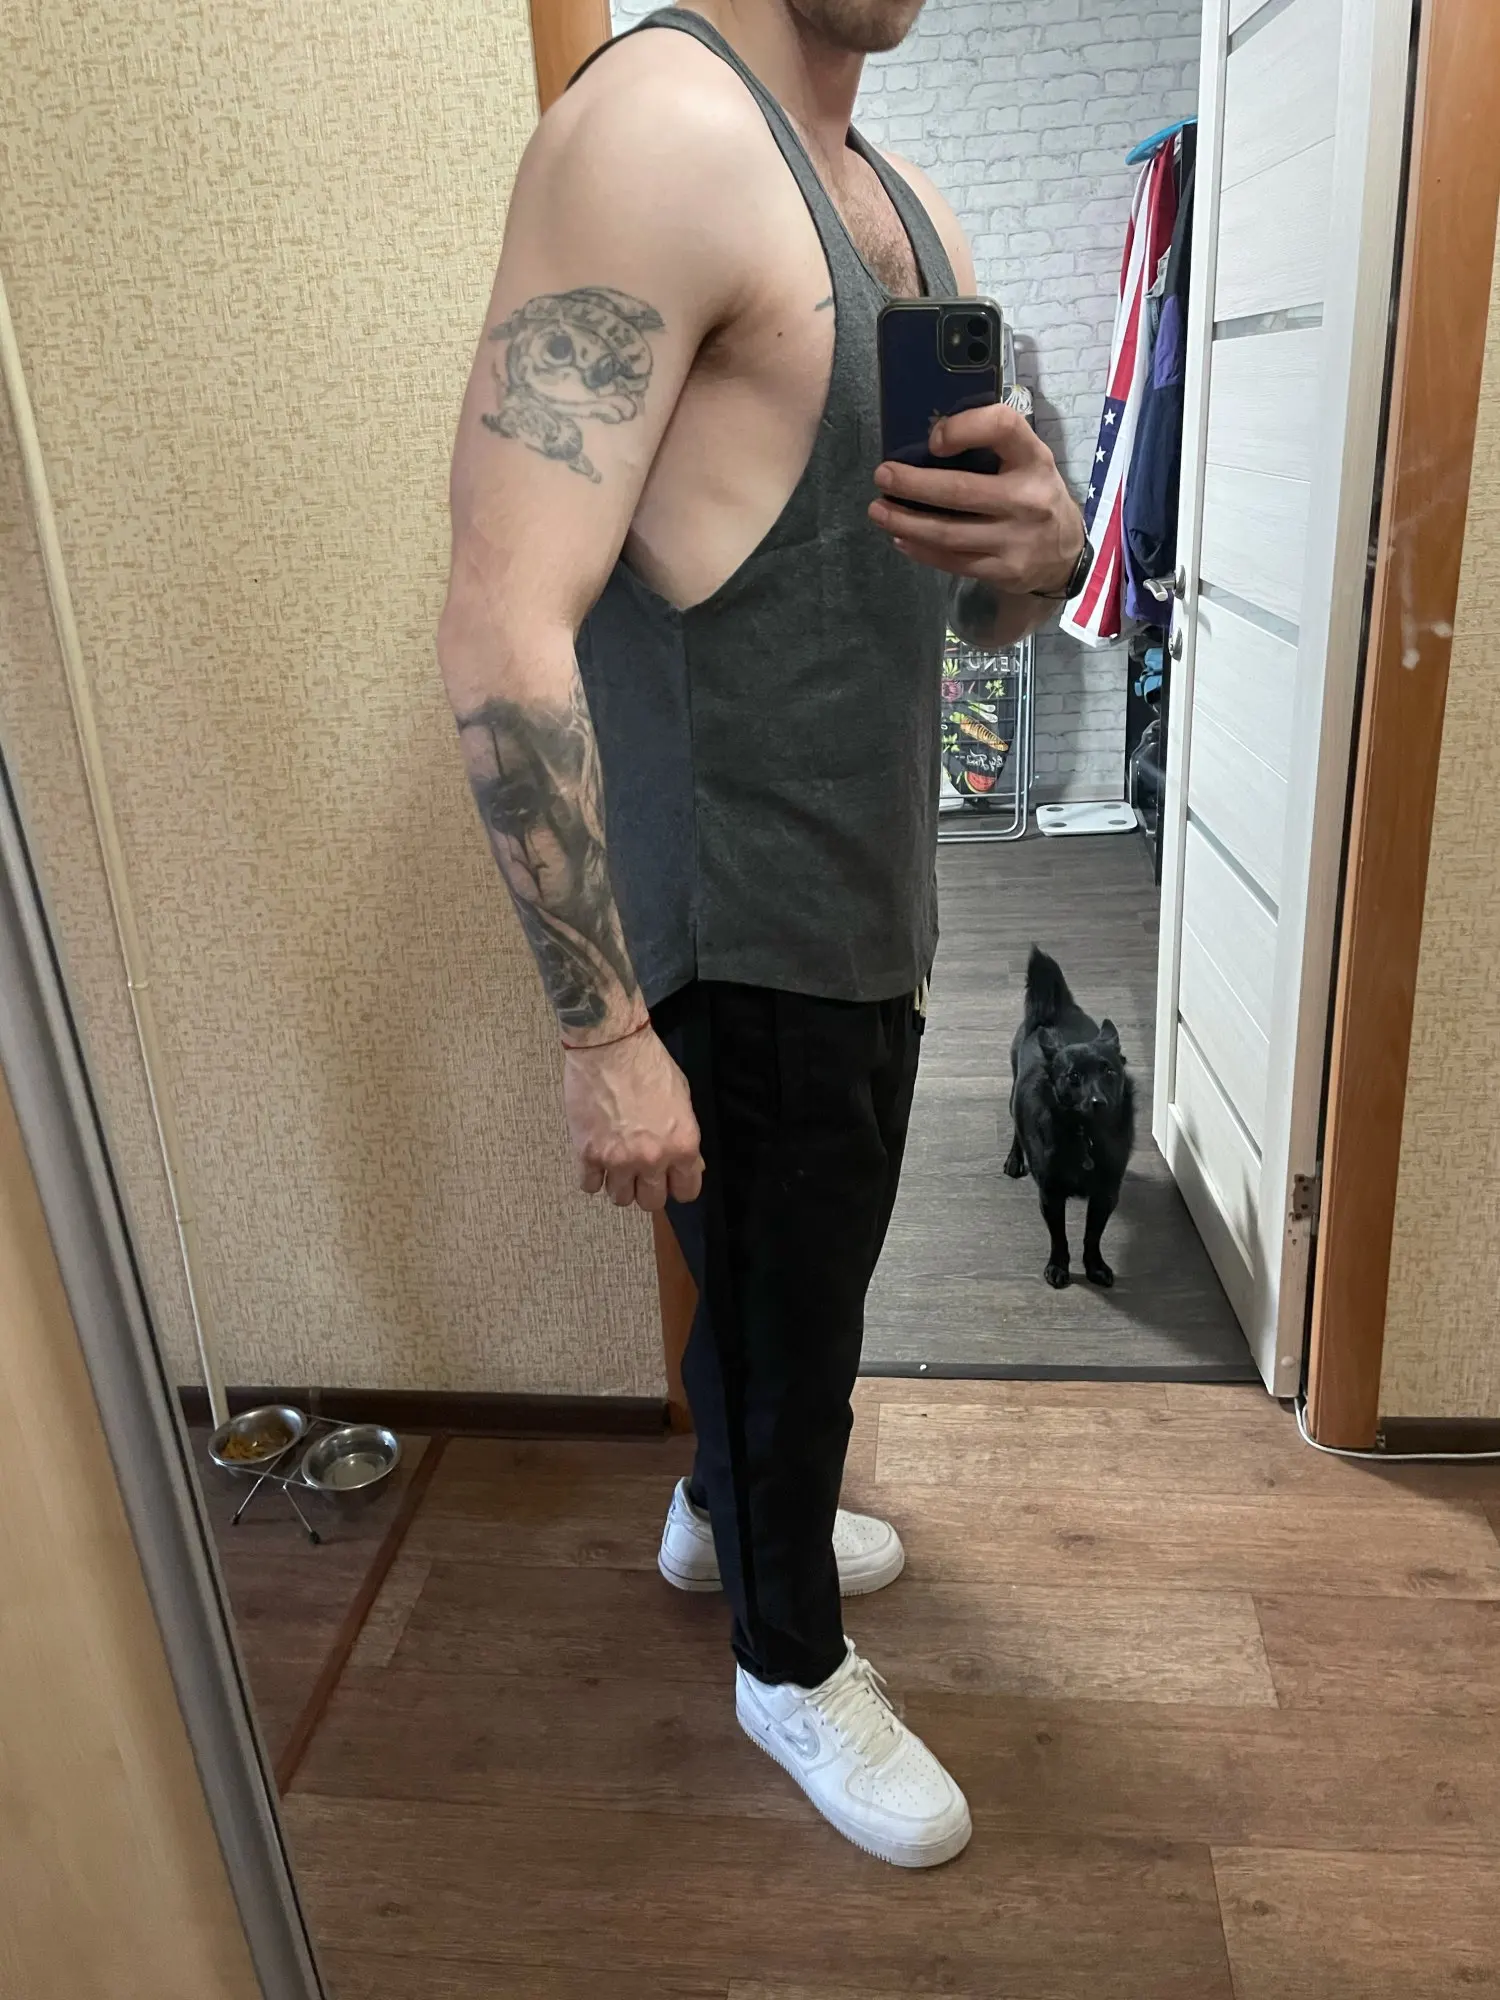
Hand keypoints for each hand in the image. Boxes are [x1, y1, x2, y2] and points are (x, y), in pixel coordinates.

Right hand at [563, 1025, 703, 1211]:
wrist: (610, 1046)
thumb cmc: (648, 1064)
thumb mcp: (683, 1099)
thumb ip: (685, 1137)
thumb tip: (689, 1163)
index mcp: (682, 1146)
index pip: (686, 1192)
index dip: (677, 1185)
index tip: (669, 1180)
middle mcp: (652, 1159)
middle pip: (651, 1202)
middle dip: (647, 1188)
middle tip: (640, 1171)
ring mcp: (617, 1159)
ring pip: (619, 1198)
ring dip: (618, 1183)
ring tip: (616, 1162)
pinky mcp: (587, 1153)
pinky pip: (589, 1185)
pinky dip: (591, 1175)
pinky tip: (595, 1158)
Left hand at [868, 403, 1083, 596]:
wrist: (1065, 554)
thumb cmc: (1035, 495)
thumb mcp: (1027, 461)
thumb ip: (991, 446)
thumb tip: (927, 441)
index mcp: (1033, 459)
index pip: (1002, 427)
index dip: (964, 428)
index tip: (933, 439)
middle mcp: (1027, 498)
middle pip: (959, 490)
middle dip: (912, 484)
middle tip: (882, 476)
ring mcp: (1015, 539)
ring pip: (948, 532)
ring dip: (905, 521)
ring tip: (879, 511)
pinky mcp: (1003, 571)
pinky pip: (952, 561)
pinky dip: (920, 550)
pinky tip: (901, 538)